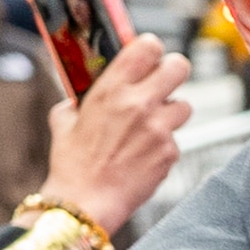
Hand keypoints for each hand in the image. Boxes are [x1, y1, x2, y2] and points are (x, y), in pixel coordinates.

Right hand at [34, 34, 187, 234]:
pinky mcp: (170, 153)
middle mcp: (140, 104)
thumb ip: (79, 98)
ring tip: (151, 126)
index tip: (148, 58)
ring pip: (184, 105)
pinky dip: (163, 145)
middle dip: (173, 71)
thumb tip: (84, 90)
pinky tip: (143, 155)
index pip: (148, 46)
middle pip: (180, 66)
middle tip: (163, 83)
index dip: (151, 49)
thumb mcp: (64, 120)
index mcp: (112, 88)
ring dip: (171, 112)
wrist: (84, 203)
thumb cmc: (71, 164)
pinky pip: (175, 139)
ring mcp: (159, 129)